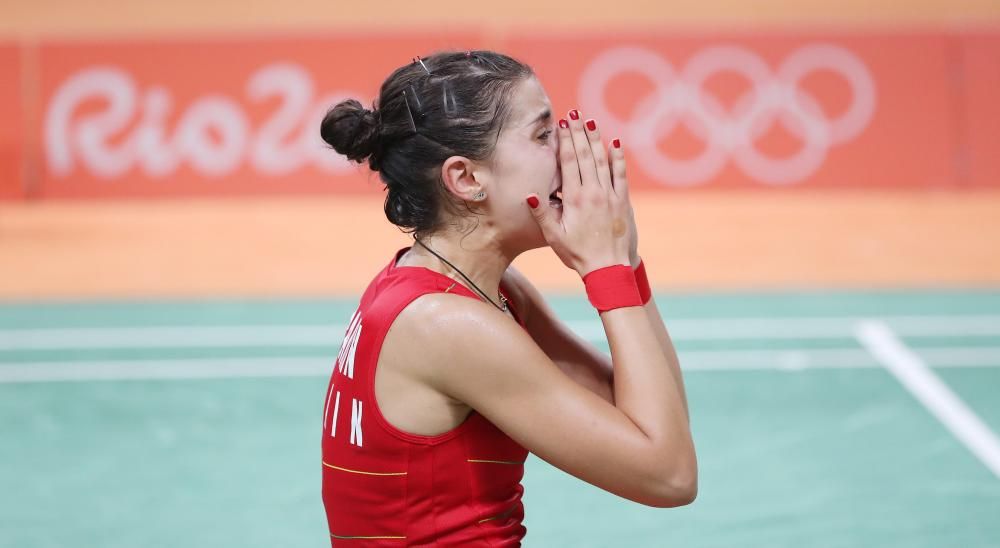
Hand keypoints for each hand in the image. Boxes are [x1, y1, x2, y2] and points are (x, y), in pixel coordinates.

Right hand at [526, 110, 633, 276]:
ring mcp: (610, 195)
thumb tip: (530, 194)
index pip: (569, 163)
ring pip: (602, 161)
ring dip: (596, 140)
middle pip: (585, 156)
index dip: (566, 141)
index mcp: (574, 199)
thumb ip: (543, 214)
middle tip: (575, 114)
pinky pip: (620, 174)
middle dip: (579, 133)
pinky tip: (615, 144)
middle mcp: (593, 193)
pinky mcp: (623, 201)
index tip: (562, 125)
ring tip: (591, 122)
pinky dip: (618, 158)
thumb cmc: (578, 255)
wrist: (609, 268)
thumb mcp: (554, 237)